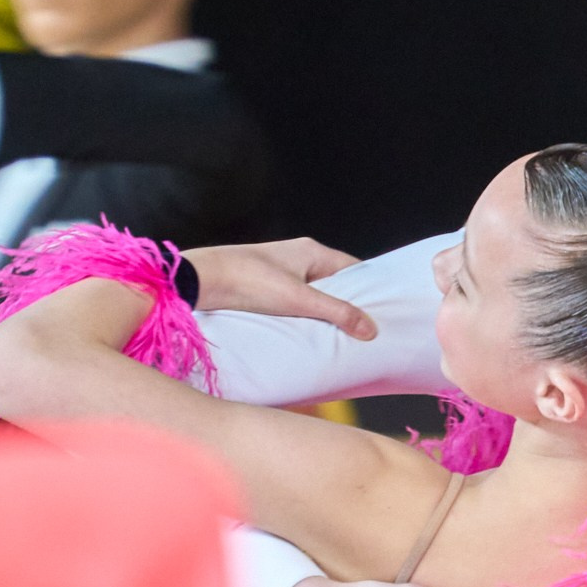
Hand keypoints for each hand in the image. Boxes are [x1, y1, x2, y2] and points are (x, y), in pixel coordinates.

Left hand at [187, 237, 377, 339]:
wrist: (203, 279)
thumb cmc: (249, 281)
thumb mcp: (299, 300)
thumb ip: (337, 313)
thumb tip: (371, 329)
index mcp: (312, 251)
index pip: (353, 268)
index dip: (369, 289)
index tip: (383, 310)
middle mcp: (298, 257)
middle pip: (334, 282)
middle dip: (348, 304)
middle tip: (364, 328)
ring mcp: (281, 271)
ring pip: (313, 293)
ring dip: (324, 311)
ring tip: (339, 335)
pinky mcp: (265, 286)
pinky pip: (295, 300)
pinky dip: (304, 314)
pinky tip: (307, 331)